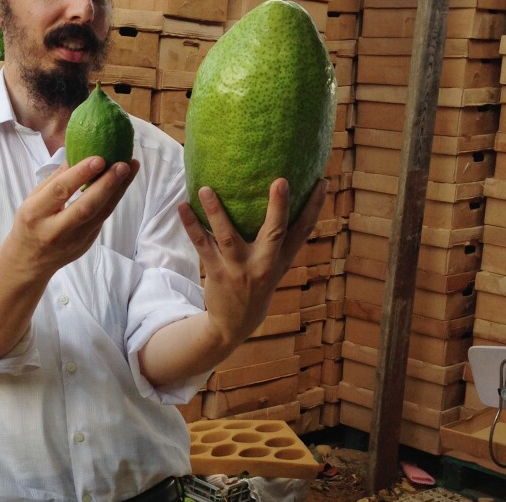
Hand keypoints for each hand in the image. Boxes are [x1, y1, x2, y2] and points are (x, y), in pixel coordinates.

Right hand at [1, 156, 139, 277]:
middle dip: (107, 184)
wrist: (30, 261)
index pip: (60, 191)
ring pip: (101, 214)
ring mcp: (73, 240)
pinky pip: (102, 219)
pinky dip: (113, 199)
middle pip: (86, 207)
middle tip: (123, 164)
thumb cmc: (30, 222)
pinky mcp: (86, 244)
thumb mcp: (33, 199)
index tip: (99, 158)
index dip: (81, 174)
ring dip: (118, 190)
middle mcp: (55, 229)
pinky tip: (122, 183)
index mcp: (36, 213)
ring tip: (131, 168)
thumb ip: (55, 179)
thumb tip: (78, 153)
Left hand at [178, 178, 327, 344]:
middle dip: (278, 208)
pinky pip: (202, 245)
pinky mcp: (217, 273)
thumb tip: (279, 201)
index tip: (323, 182)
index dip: (314, 207)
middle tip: (280, 181)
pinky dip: (191, 225)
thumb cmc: (256, 286)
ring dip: (216, 212)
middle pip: (275, 233)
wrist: (234, 325)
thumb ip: (277, 242)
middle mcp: (264, 264)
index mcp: (282, 260)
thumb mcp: (275, 268)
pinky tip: (183, 206)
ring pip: (228, 237)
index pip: (304, 231)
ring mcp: (239, 270)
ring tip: (206, 189)